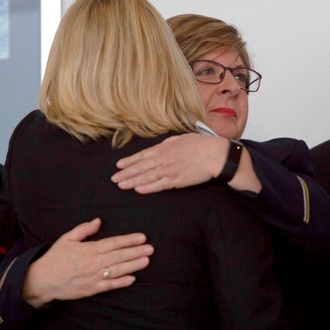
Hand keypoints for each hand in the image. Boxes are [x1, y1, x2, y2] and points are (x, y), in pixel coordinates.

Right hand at [22, 218, 153, 307]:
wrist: (41, 280)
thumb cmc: (55, 257)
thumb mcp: (67, 238)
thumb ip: (84, 229)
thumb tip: (98, 220)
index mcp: (89, 249)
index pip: (114, 243)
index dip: (129, 240)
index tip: (142, 237)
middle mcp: (93, 263)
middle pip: (119, 256)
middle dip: (136, 252)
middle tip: (151, 249)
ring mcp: (93, 277)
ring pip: (117, 270)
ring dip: (133, 265)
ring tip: (146, 260)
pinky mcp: (91, 289)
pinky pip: (109, 286)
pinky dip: (121, 282)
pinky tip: (132, 278)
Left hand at [111, 133, 227, 193]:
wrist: (215, 155)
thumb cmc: (201, 145)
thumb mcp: (182, 138)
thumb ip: (169, 144)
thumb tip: (160, 146)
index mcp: (165, 148)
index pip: (143, 155)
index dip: (130, 161)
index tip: (119, 165)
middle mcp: (164, 159)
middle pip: (141, 167)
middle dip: (126, 173)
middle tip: (114, 179)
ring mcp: (170, 170)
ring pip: (147, 177)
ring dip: (133, 182)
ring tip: (121, 185)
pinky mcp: (177, 181)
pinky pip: (159, 185)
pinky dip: (148, 188)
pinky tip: (138, 190)